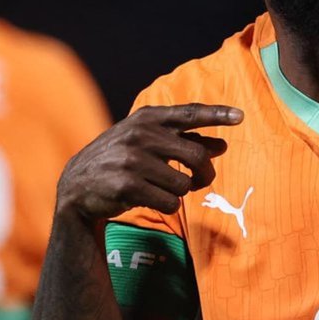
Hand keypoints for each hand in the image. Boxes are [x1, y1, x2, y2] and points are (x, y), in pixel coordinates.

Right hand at [55, 104, 244, 223]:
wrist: (78, 184)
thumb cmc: (121, 160)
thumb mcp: (148, 142)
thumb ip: (182, 140)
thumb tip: (221, 145)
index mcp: (147, 118)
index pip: (189, 113)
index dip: (217, 114)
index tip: (240, 117)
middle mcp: (140, 134)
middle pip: (197, 155)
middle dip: (205, 173)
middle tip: (201, 180)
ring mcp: (132, 160)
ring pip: (184, 184)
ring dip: (182, 192)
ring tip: (165, 189)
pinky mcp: (127, 186)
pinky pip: (170, 202)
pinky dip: (168, 205)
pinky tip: (151, 199)